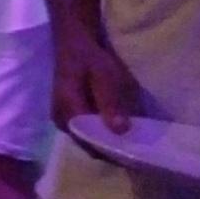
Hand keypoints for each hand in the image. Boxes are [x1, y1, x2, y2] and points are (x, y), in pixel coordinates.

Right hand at [52, 36, 139, 151]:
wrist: (75, 44)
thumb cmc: (90, 58)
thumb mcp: (104, 75)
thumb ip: (110, 102)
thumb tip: (120, 130)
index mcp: (68, 111)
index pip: (90, 142)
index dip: (112, 151)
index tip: (135, 154)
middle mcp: (62, 121)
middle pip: (89, 145)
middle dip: (112, 149)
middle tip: (138, 148)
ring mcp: (63, 121)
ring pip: (88, 141)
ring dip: (108, 142)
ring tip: (131, 140)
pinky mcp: (68, 118)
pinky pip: (87, 133)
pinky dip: (102, 134)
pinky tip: (118, 129)